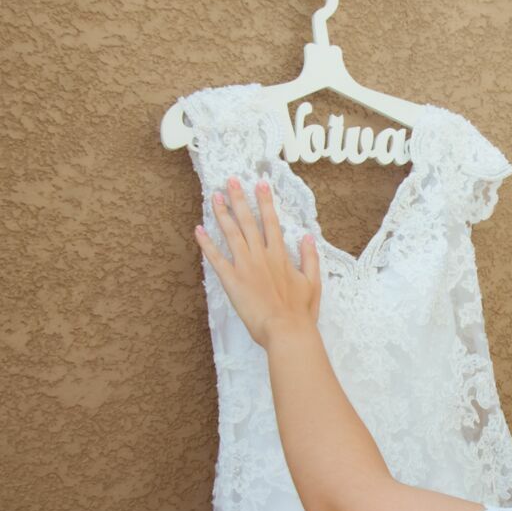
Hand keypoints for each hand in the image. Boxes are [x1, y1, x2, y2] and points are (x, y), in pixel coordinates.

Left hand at [195, 176, 320, 346]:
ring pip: (231, 233)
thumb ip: (309, 257)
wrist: (286, 330)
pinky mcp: (232, 280)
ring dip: (222, 214)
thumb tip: (307, 237)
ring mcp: (245, 266)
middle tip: (231, 181)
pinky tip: (198, 230)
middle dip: (240, 199)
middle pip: (248, 221)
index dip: (265, 202)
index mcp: (280, 255)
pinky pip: (216, 258)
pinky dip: (206, 244)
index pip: (271, 222)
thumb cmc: (300, 311)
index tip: (260, 185)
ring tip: (215, 197)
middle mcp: (261, 255)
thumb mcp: (313, 282)